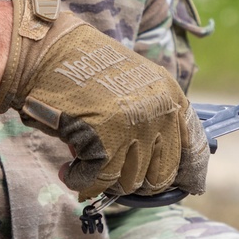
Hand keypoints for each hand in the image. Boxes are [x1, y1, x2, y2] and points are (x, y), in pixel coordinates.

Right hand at [0, 0, 208, 200]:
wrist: (45, 51)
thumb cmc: (82, 67)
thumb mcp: (132, 82)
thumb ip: (150, 116)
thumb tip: (153, 165)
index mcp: (169, 95)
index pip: (193, 148)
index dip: (186, 173)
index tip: (181, 186)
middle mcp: (157, 113)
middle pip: (159, 175)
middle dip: (135, 180)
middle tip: (112, 174)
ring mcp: (132, 128)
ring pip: (128, 181)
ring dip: (105, 181)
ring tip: (84, 167)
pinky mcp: (104, 143)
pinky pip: (97, 181)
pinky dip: (79, 181)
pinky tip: (68, 171)